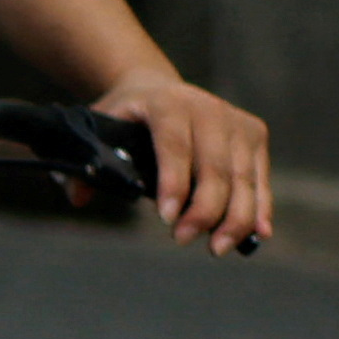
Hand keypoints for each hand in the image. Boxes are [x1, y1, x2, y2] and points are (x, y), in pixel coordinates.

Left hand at [89, 68, 272, 251]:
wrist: (159, 90)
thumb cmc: (127, 117)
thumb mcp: (100, 128)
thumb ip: (85, 163)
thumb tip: (78, 196)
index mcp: (167, 103)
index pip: (174, 145)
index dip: (173, 182)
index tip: (166, 219)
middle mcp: (207, 108)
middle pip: (214, 166)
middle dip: (203, 209)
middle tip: (182, 240)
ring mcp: (235, 121)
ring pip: (242, 176)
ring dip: (234, 217)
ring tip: (217, 248)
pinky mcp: (255, 135)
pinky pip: (259, 177)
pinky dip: (259, 207)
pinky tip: (257, 234)